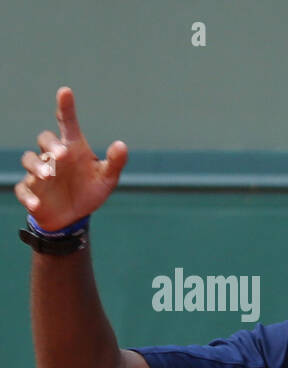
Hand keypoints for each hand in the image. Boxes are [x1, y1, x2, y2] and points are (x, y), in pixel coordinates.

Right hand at [14, 86, 127, 231]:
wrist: (73, 215)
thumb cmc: (89, 190)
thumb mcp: (106, 178)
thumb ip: (114, 162)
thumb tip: (122, 144)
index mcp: (73, 148)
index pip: (67, 123)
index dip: (66, 107)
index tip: (66, 91)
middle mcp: (53, 156)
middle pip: (45, 139)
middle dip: (51, 144)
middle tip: (62, 155)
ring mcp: (39, 172)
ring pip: (29, 159)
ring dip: (37, 166)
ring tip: (48, 175)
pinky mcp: (31, 191)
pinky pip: (24, 189)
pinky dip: (29, 196)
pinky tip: (37, 204)